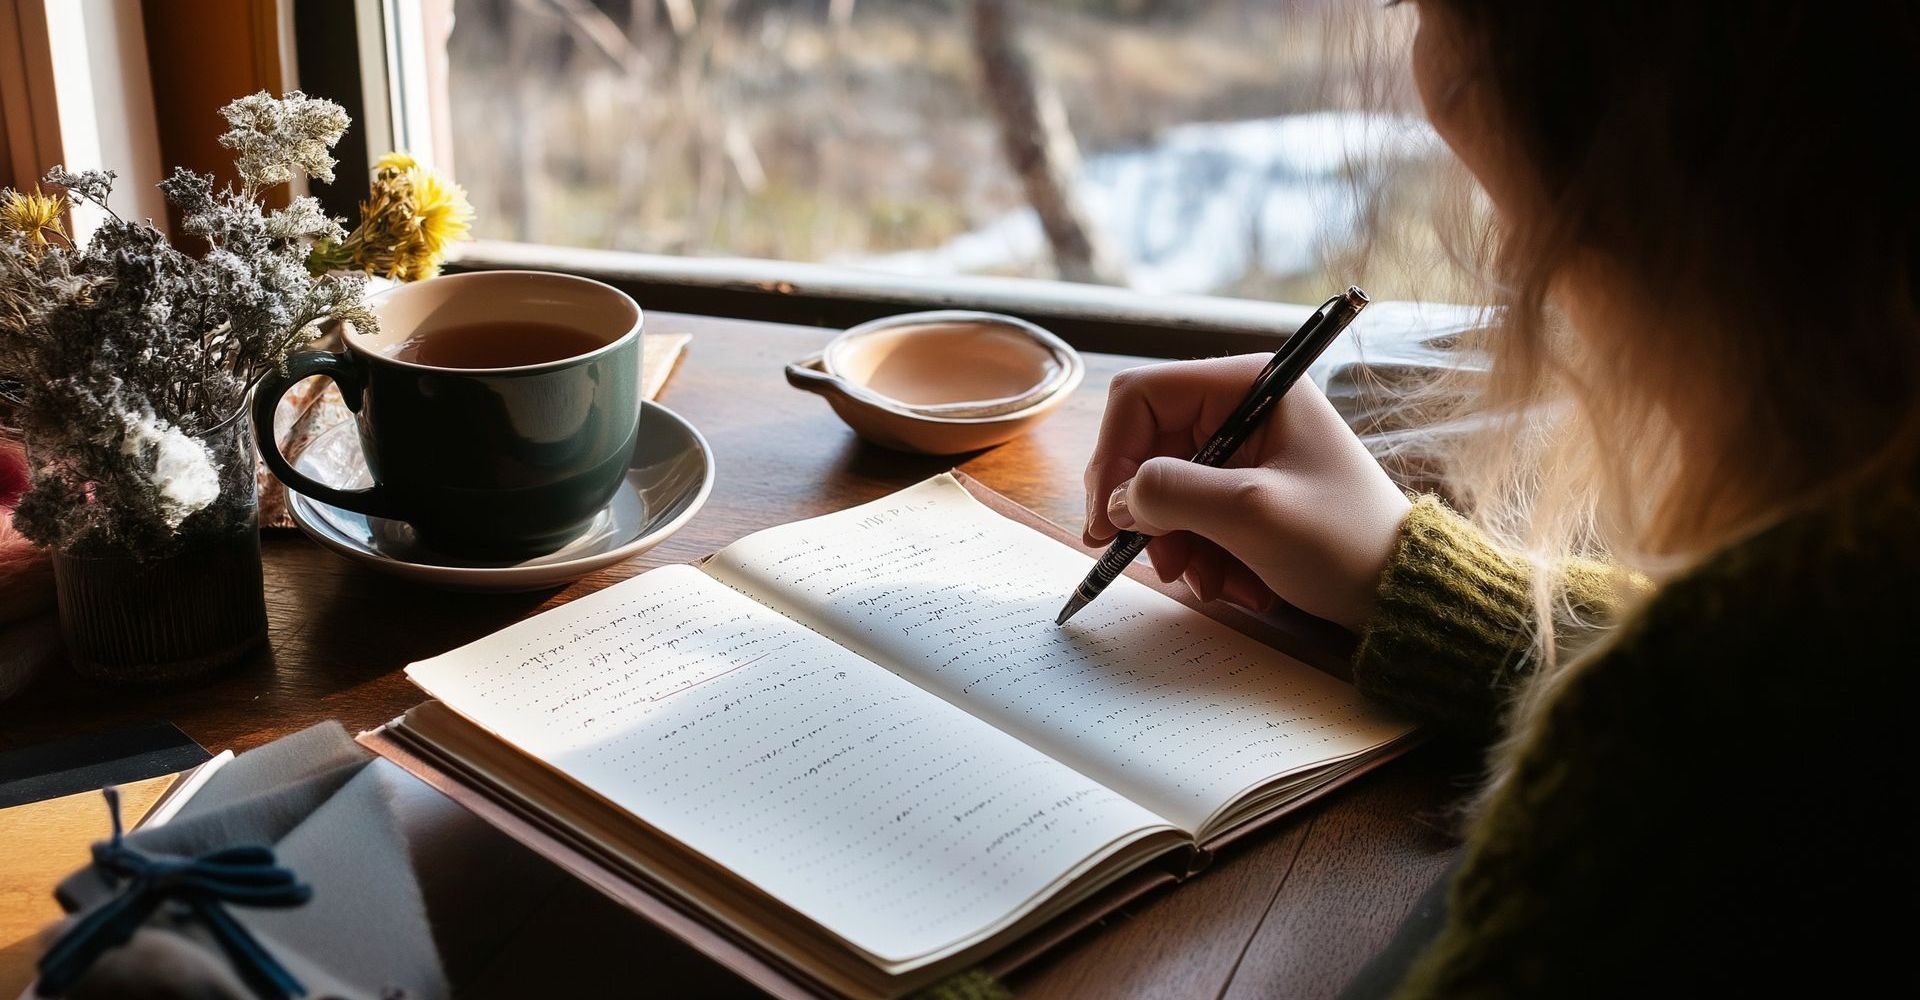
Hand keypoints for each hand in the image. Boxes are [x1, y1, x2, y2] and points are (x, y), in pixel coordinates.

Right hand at [1082, 355, 1411, 630]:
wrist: (1401, 591)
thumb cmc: (1344, 542)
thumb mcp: (1252, 514)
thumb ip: (1173, 494)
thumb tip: (1119, 501)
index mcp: (1249, 384)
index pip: (1142, 396)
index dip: (1114, 456)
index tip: (1108, 521)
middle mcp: (1241, 407)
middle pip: (1148, 446)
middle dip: (1149, 511)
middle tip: (1158, 562)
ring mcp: (1243, 449)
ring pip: (1166, 488)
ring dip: (1176, 543)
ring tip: (1208, 583)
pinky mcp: (1246, 488)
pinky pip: (1193, 514)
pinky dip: (1200, 553)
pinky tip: (1231, 584)